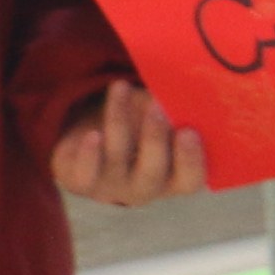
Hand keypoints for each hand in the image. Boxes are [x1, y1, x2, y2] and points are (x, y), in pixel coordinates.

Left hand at [51, 80, 207, 208]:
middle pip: (152, 174)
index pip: (189, 179)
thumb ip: (174, 110)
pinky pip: (85, 175)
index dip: (191, 158)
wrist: (94, 140)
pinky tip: (93, 134)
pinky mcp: (83, 182)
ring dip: (120, 121)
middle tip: (157, 107)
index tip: (189, 130)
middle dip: (155, 139)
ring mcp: (113, 186)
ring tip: (121, 88)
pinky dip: (89, 155)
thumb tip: (182, 89)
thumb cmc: (139, 126)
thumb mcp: (161, 117)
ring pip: (117, 158)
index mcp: (173, 178)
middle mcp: (145, 187)